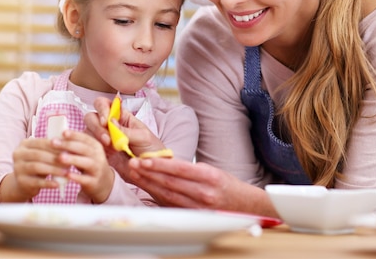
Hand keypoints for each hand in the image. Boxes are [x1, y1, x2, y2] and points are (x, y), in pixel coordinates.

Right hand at [0, 137, 68, 201]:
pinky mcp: (21, 181)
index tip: (68, 149)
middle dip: (55, 158)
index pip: (41, 143)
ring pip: (37, 167)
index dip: (55, 146)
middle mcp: (18, 154)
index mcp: (24, 144)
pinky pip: (36, 182)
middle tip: (69, 161)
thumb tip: (70, 146)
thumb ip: (52, 149)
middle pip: (39, 154)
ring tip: (65, 172)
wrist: (24, 183)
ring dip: (53, 170)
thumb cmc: (38, 164)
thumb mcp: (43, 154)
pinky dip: (48, 183)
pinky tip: (57, 184)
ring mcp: (18, 168)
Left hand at [54, 130, 114, 203]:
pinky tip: (67, 174)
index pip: (85, 138)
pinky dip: (76, 177)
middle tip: (54, 143)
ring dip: (73, 159)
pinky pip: (85, 179)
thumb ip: (75, 145)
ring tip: (60, 157)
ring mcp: (97, 169)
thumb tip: (57, 137)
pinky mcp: (94, 182)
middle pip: (84, 149)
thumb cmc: (89, 163)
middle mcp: (98, 156)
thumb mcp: (86, 153)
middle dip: (68, 145)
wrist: (104, 182)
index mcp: (96, 146)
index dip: (74, 135)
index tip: (63, 132)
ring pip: (86, 163)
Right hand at [85, 97, 164, 154]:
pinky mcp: (100, 152)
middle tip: (107, 138)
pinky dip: (92, 149)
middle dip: (96, 126)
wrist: (150, 170)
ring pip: (87, 131)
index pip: (105, 105)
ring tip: (109, 147)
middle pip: (92, 117)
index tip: (106, 121)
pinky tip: (104, 154)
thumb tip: (111, 122)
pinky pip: (88, 147)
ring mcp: (102, 139)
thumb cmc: (150, 149)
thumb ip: (127, 130)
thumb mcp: (143, 137)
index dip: (102, 109)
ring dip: (95, 137)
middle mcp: (108, 126)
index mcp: (121, 117)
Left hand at [128, 158, 278, 216]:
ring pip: (167, 194)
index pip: (179, 169)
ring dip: (149, 184)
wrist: (244, 206)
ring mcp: (198, 207)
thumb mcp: (211, 171)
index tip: (143, 159)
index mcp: (209, 177)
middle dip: (148, 173)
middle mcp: (204, 193)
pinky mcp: (193, 216)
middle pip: (170, 182)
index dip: (159, 165)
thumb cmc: (226, 185)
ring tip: (136, 174)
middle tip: (132, 164)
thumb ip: (189, 169)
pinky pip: (171, 205)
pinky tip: (147, 188)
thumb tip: (162, 163)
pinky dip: (157, 196)